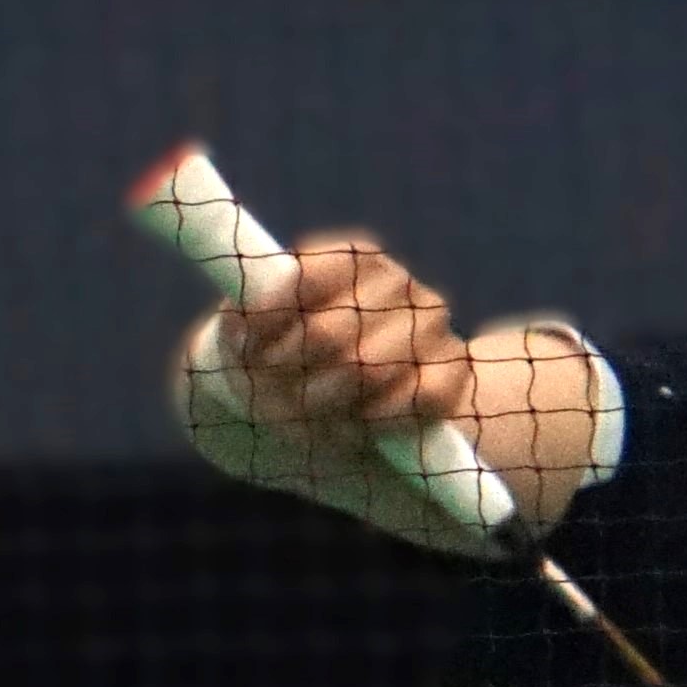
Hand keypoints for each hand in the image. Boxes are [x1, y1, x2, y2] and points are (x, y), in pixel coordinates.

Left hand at [216, 232, 475, 454]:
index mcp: (351, 259)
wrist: (345, 419)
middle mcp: (395, 284)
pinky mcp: (452, 374)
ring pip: (368, 370)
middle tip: (275, 398)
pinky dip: (377, 420)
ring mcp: (429, 326)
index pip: (306, 278)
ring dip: (326, 405)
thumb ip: (242, 324)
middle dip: (292, 377)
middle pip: (328, 335)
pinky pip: (417, 398)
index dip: (271, 318)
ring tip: (310, 415)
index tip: (247, 351)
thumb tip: (235, 321)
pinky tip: (357, 427)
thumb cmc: (290, 371)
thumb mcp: (254, 344)